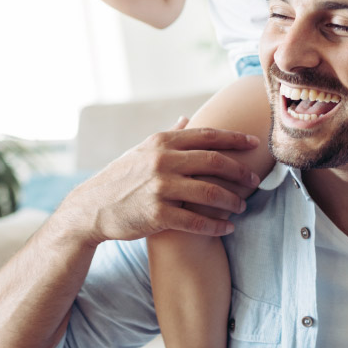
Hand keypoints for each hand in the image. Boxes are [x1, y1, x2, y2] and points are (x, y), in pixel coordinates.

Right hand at [56, 117, 261, 246]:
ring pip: (210, 193)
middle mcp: (162, 161)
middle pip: (215, 162)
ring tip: (242, 207)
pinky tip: (227, 228)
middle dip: (240, 171)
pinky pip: (196, 222)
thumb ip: (168, 135)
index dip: (235, 138)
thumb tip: (186, 118)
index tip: (255, 143)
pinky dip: (216, 226)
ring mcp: (160, 187)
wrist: (92, 208)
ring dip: (232, 201)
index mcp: (162, 142)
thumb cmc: (122, 177)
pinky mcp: (157, 214)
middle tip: (255, 180)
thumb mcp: (142, 150)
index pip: (208, 136)